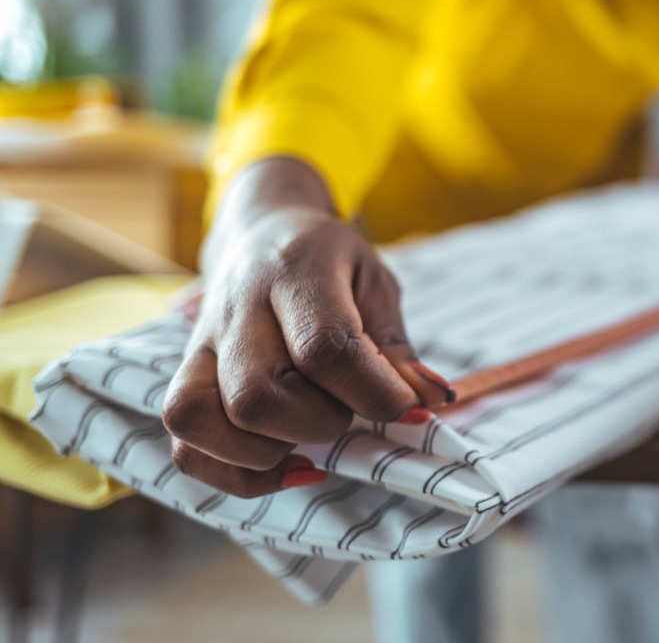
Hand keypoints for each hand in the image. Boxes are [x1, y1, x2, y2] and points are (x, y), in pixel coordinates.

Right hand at [162, 159, 453, 497]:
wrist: (262, 231)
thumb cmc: (330, 264)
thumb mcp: (376, 285)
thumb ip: (397, 349)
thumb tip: (430, 401)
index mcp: (297, 271)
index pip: (324, 348)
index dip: (372, 392)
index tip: (404, 406)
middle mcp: (237, 307)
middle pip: (256, 395)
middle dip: (318, 424)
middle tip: (347, 408)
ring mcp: (200, 343)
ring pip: (201, 420)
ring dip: (268, 449)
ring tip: (307, 432)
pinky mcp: (183, 375)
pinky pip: (184, 445)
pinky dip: (234, 472)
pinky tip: (282, 461)